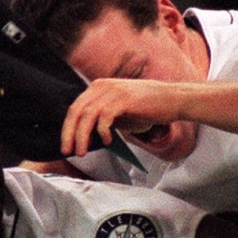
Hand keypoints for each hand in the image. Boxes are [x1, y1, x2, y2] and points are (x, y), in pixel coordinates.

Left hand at [61, 78, 185, 157]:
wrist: (172, 100)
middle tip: (68, 151)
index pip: (75, 108)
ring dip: (82, 135)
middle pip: (77, 111)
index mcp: (98, 87)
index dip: (67, 128)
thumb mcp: (119, 112)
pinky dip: (102, 131)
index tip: (66, 146)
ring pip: (88, 115)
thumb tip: (86, 136)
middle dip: (69, 133)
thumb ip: (103, 119)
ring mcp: (113, 91)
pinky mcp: (124, 99)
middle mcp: (102, 86)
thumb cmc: (147, 108)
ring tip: (82, 151)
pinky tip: (107, 141)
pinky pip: (105, 116)